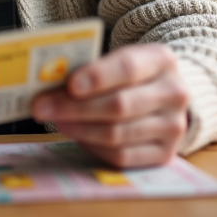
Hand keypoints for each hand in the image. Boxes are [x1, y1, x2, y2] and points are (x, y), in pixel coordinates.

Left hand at [31, 44, 188, 167]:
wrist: (164, 96)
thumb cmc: (131, 75)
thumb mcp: (118, 60)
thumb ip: (91, 68)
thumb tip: (48, 84)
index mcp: (162, 60)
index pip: (128, 68)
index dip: (97, 77)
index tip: (69, 84)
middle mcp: (175, 93)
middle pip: (119, 105)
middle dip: (74, 108)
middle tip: (41, 107)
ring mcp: (173, 127)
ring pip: (117, 134)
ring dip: (79, 129)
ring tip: (55, 120)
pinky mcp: (165, 154)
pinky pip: (122, 156)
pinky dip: (93, 146)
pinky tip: (77, 135)